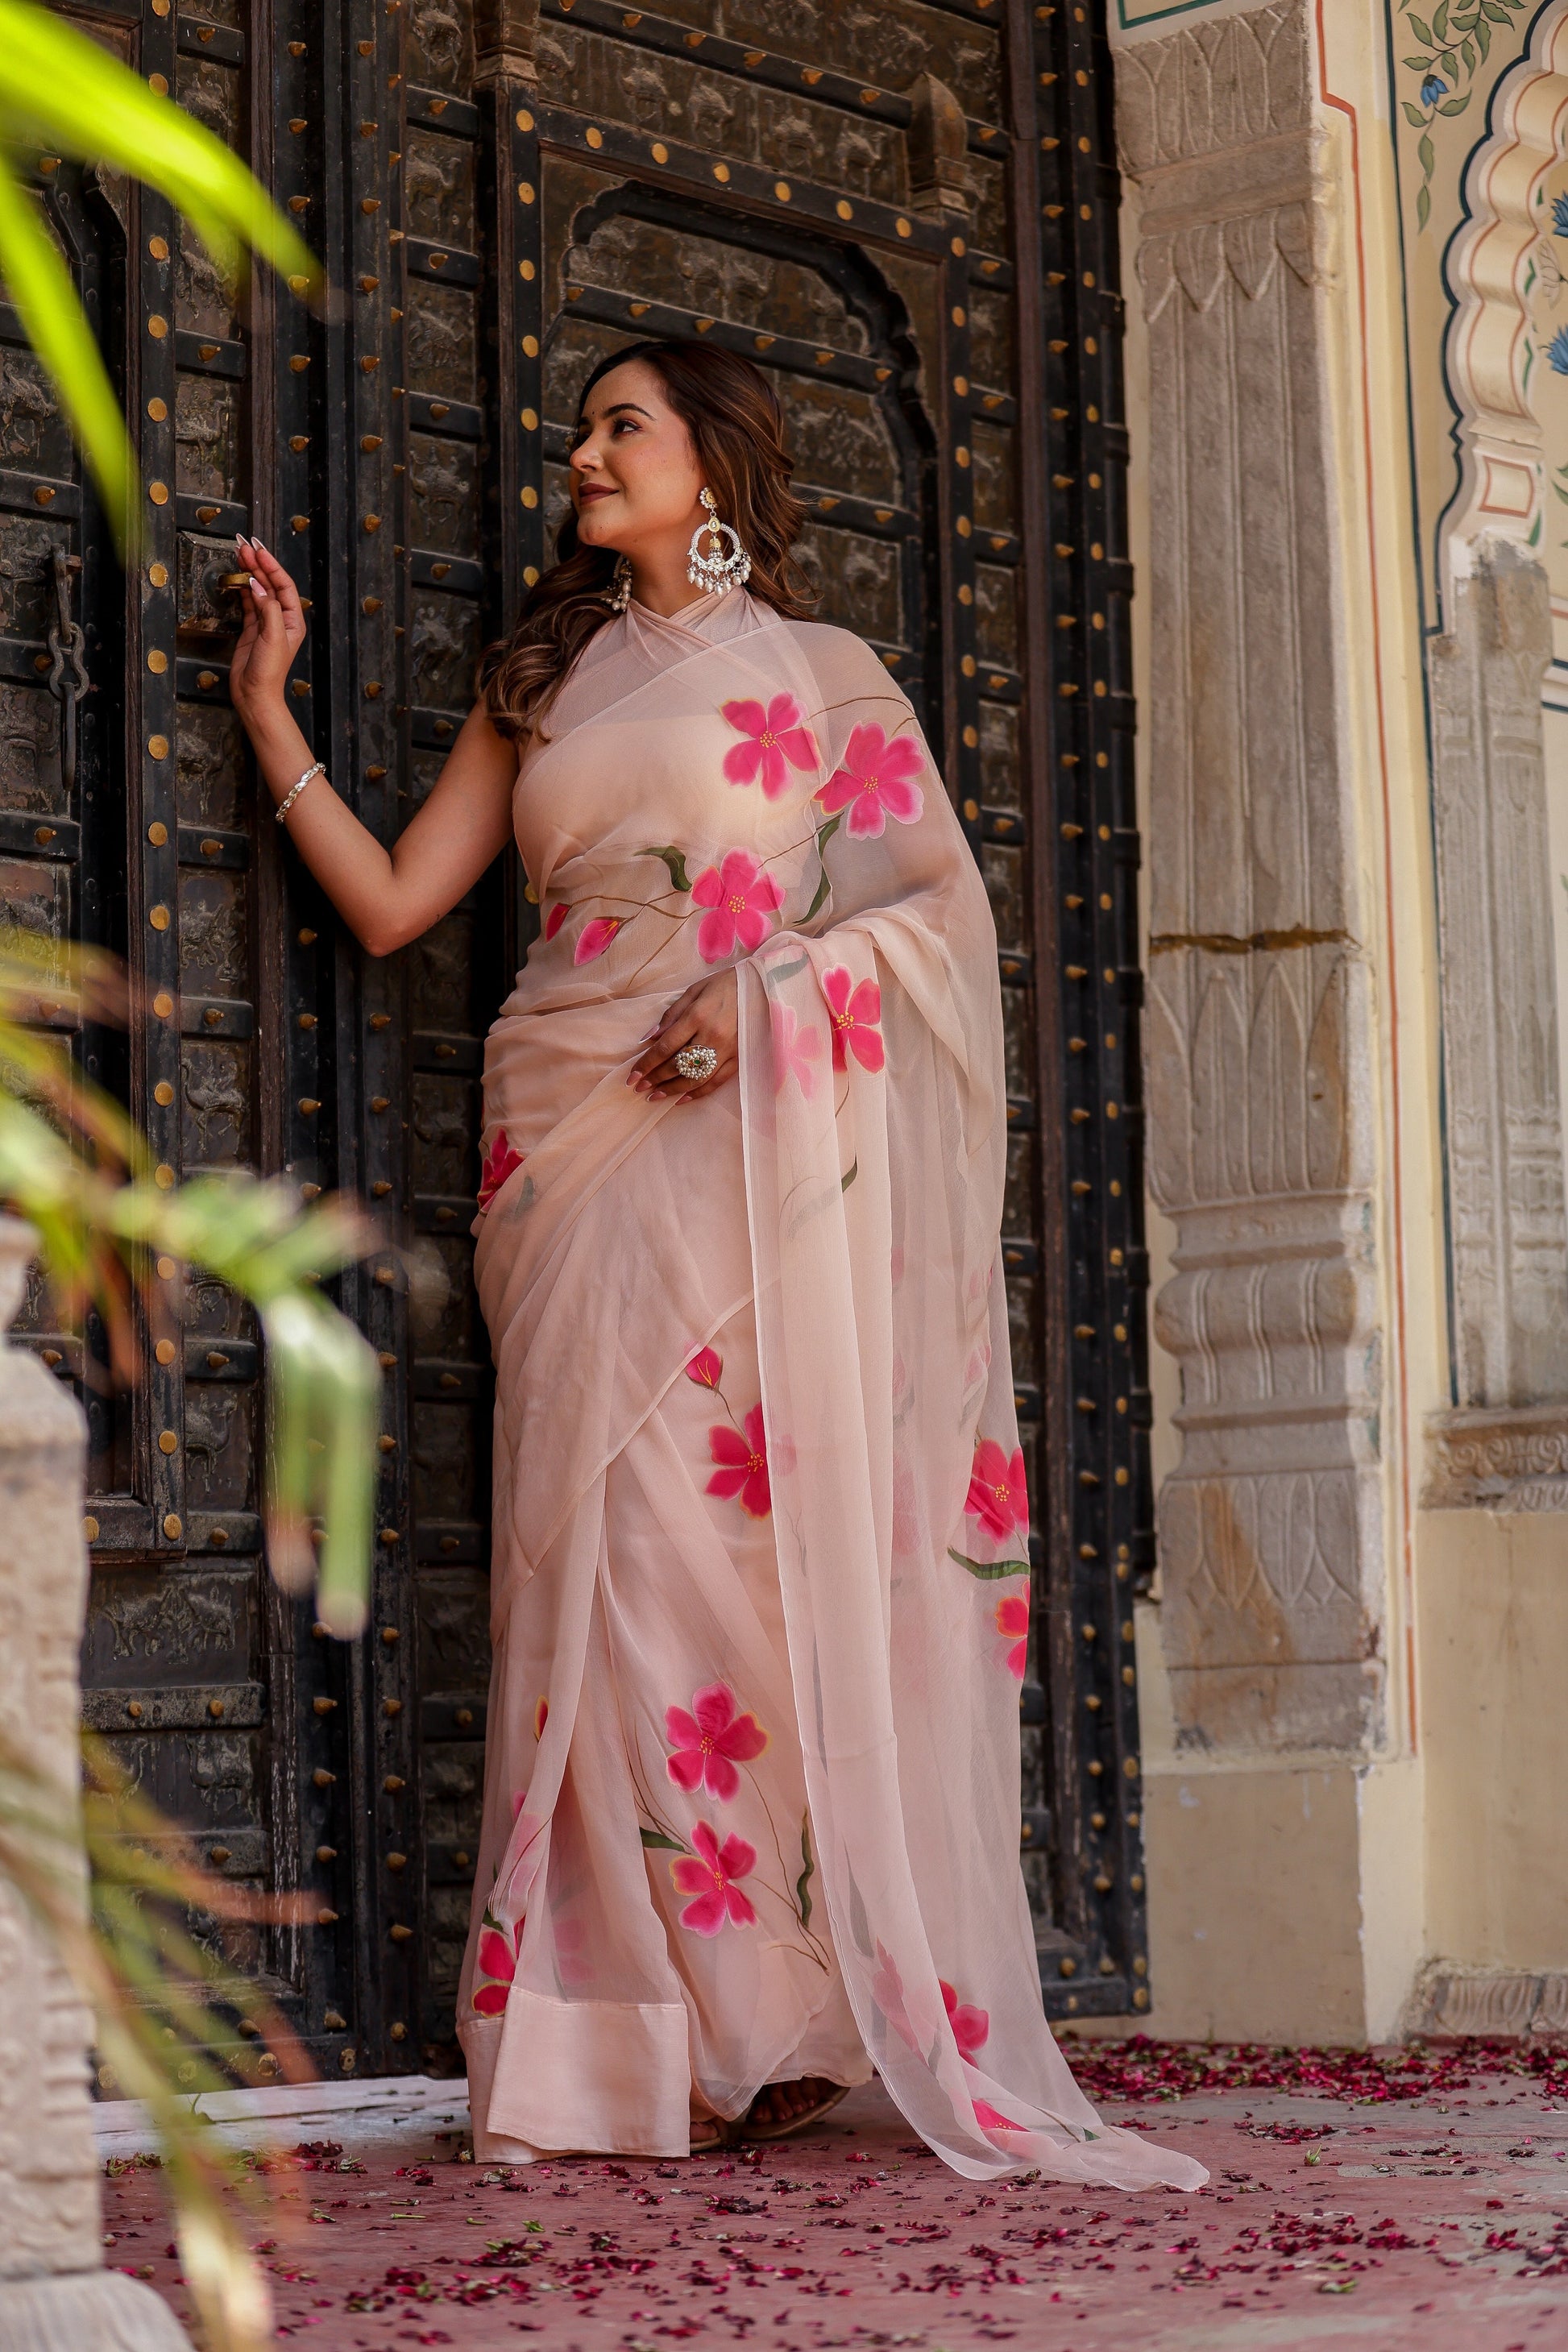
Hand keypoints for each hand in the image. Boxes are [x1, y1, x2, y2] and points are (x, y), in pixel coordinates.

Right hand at [228, 535, 307, 726]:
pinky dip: (242, 589)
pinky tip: (238, 577)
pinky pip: (248, 603)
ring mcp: (265, 623)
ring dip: (249, 573)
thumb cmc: (269, 671)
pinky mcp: (251, 629)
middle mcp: (281, 619)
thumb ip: (267, 608)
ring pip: (258, 591)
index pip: (284, 585)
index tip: (258, 550)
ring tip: (239, 554)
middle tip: (243, 545)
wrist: (255, 694)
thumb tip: (257, 585)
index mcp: (292, 620)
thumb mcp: (272, 637)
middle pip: (270, 584)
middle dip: (258, 564)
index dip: (272, 566)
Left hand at [628, 968, 736, 1101]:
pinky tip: (682, 1098)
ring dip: (672, 1090)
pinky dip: (698, 1092)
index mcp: (698, 1016)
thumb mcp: (695, 991)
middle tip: (638, 1087)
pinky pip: (716, 1082)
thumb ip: (671, 1015)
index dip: (647, 1064)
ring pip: (695, 1078)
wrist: (763, 987)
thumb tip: (649, 1038)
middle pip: (678, 1065)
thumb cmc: (725, 985)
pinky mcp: (739, 1059)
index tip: (633, 1076)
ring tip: (655, 1096)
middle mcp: (712, 1036)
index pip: (666, 1047)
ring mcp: (727, 1050)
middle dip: (655, 1079)